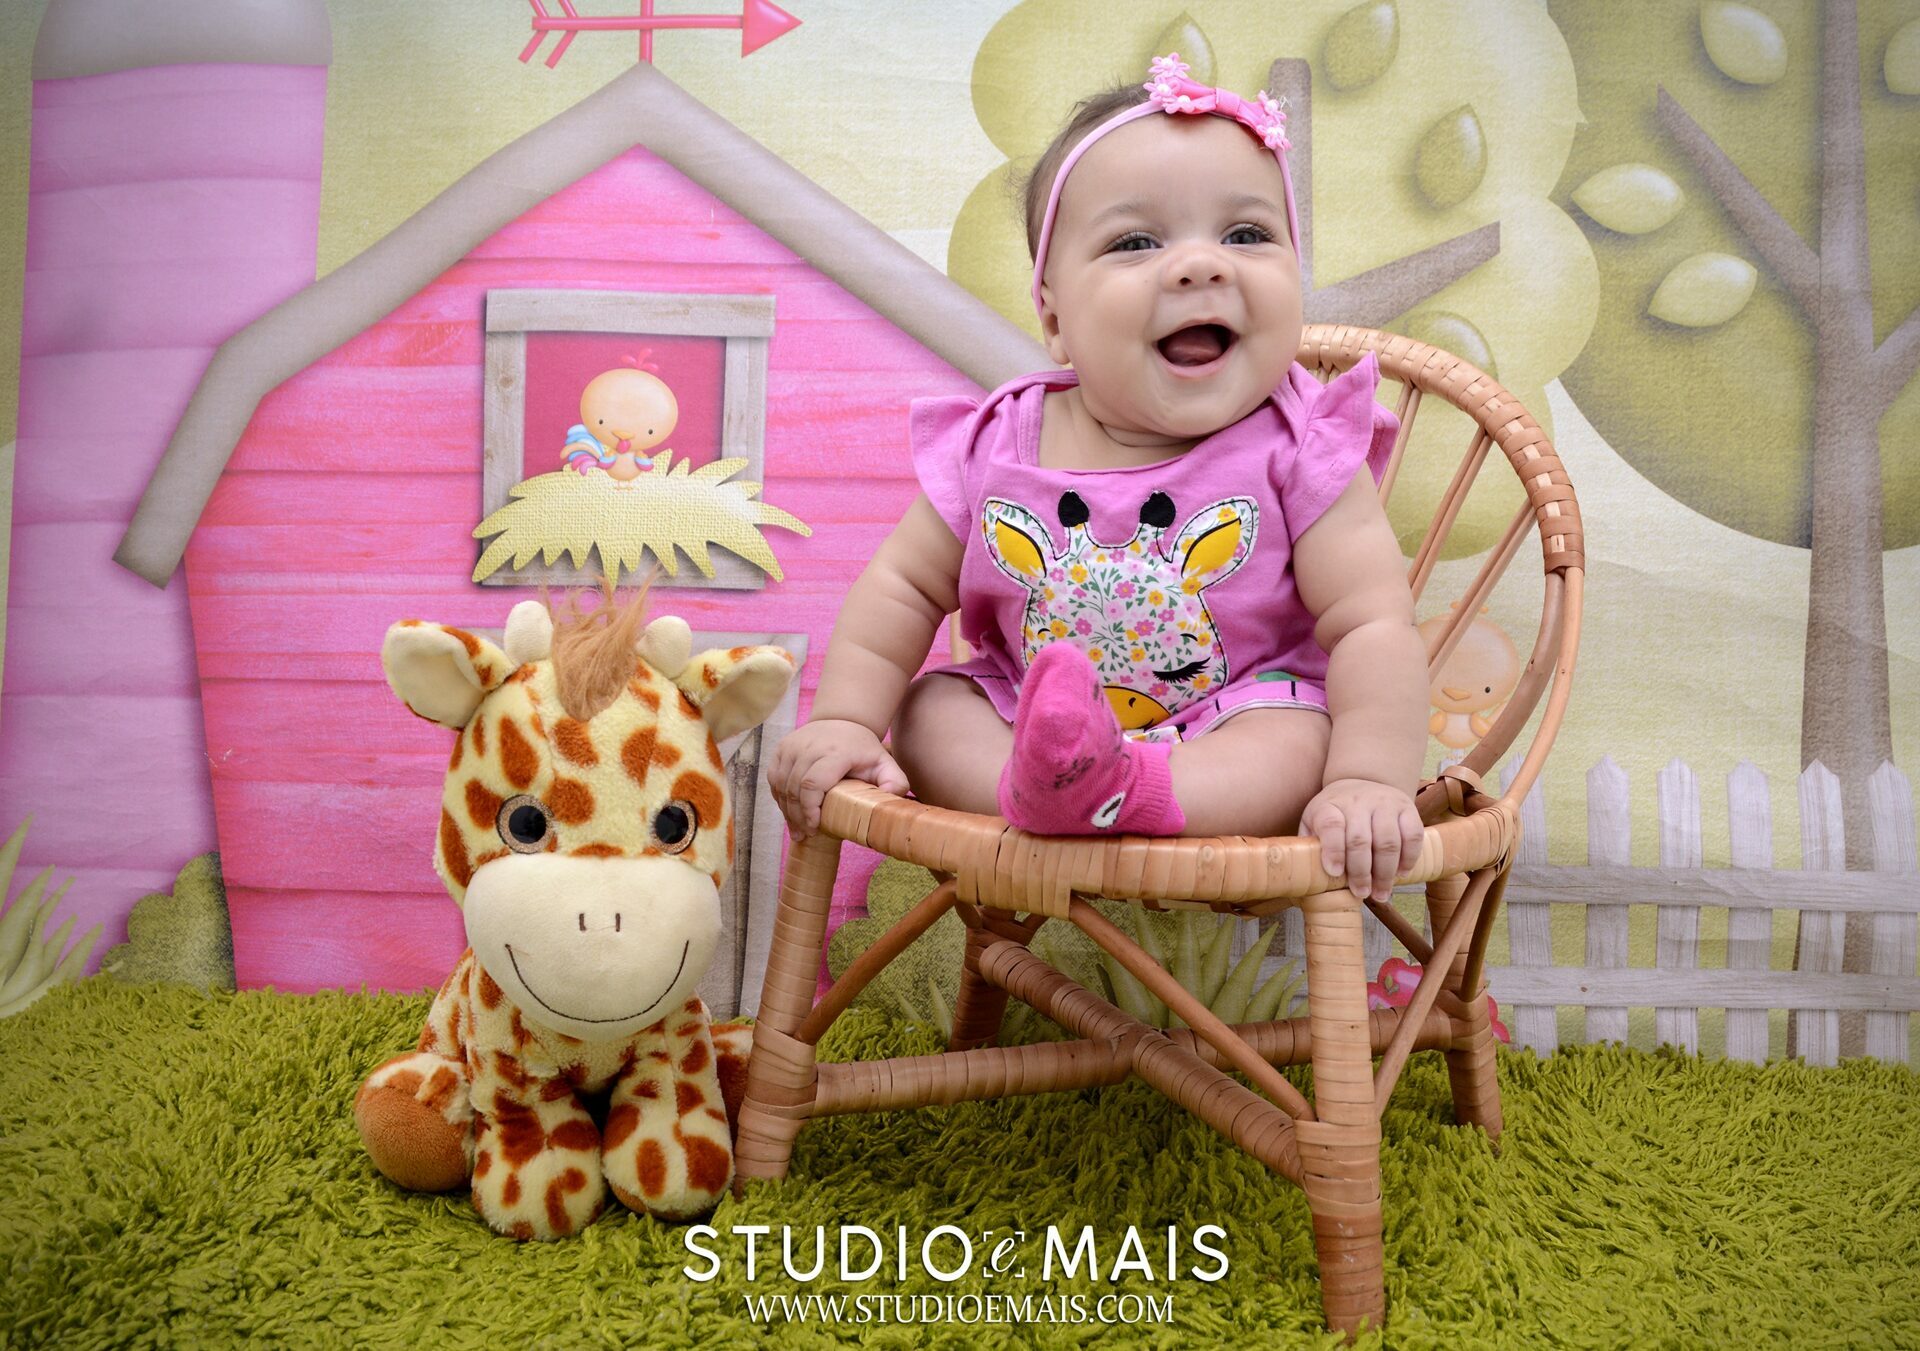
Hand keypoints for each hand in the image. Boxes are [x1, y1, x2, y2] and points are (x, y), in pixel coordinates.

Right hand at [768, 719, 909, 840]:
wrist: (842, 720)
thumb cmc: (863, 749)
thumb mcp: (885, 763)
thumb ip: (895, 783)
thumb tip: (891, 802)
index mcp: (835, 752)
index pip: (813, 784)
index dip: (810, 810)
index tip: (815, 827)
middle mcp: (809, 746)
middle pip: (795, 788)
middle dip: (798, 816)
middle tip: (806, 834)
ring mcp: (792, 746)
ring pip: (781, 785)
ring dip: (786, 810)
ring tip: (797, 829)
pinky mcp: (781, 748)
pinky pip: (774, 779)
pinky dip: (779, 798)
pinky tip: (788, 812)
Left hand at [1299, 778, 1423, 900]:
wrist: (1362, 783)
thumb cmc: (1334, 813)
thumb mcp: (1314, 822)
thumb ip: (1310, 845)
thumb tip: (1306, 878)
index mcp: (1330, 806)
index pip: (1331, 825)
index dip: (1333, 851)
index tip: (1334, 873)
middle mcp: (1358, 802)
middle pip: (1361, 839)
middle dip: (1361, 872)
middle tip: (1362, 893)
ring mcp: (1385, 803)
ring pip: (1388, 841)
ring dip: (1385, 872)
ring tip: (1381, 892)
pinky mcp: (1407, 808)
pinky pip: (1413, 835)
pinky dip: (1409, 858)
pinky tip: (1401, 873)